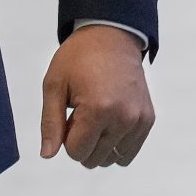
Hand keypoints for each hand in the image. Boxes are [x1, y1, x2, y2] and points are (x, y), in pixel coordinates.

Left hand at [39, 26, 154, 168]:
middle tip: (83, 111)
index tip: (70, 113)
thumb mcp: (54, 85)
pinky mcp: (148, 118)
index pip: (76, 152)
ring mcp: (139, 119)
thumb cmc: (79, 57)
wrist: (112, 35)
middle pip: (94, 159)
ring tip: (98, 114)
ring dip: (100, 144)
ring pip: (112, 159)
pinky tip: (111, 121)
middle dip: (83, 141)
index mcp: (98, 109)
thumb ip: (50, 123)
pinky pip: (129, 151)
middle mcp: (124, 117)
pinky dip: (117, 143)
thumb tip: (48, 155)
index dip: (66, 137)